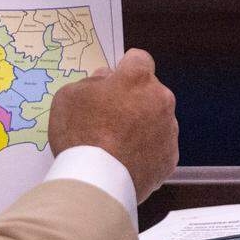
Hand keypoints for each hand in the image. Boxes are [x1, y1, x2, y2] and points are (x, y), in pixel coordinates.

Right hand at [48, 49, 178, 201]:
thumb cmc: (80, 133)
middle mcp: (160, 99)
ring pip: (156, 119)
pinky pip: (158, 147)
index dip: (123, 69)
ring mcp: (169, 130)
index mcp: (137, 79)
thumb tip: (105, 80)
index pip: (138, 59)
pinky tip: (124, 159)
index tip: (112, 82)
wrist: (97, 180)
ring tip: (115, 143)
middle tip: (108, 117)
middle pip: (149, 91)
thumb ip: (91, 82)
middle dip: (133, 99)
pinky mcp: (170, 158)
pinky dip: (145, 150)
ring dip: (141, 125)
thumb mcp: (69, 96)